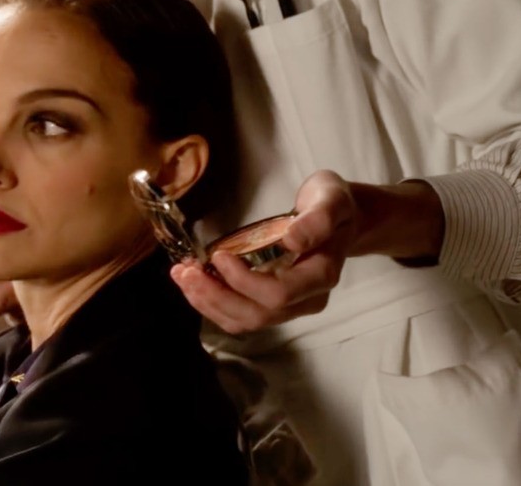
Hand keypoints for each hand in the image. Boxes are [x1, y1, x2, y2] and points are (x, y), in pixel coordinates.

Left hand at [171, 170, 355, 333]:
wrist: (339, 218)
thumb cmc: (332, 205)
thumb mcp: (330, 199)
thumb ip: (317, 219)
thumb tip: (292, 241)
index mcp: (321, 276)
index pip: (279, 293)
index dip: (244, 281)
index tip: (219, 255)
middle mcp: (306, 300)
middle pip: (258, 314)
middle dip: (216, 296)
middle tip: (185, 271)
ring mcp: (289, 307)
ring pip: (245, 321)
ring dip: (208, 302)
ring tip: (181, 277)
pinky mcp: (271, 305)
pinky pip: (239, 316)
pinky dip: (211, 304)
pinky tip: (192, 284)